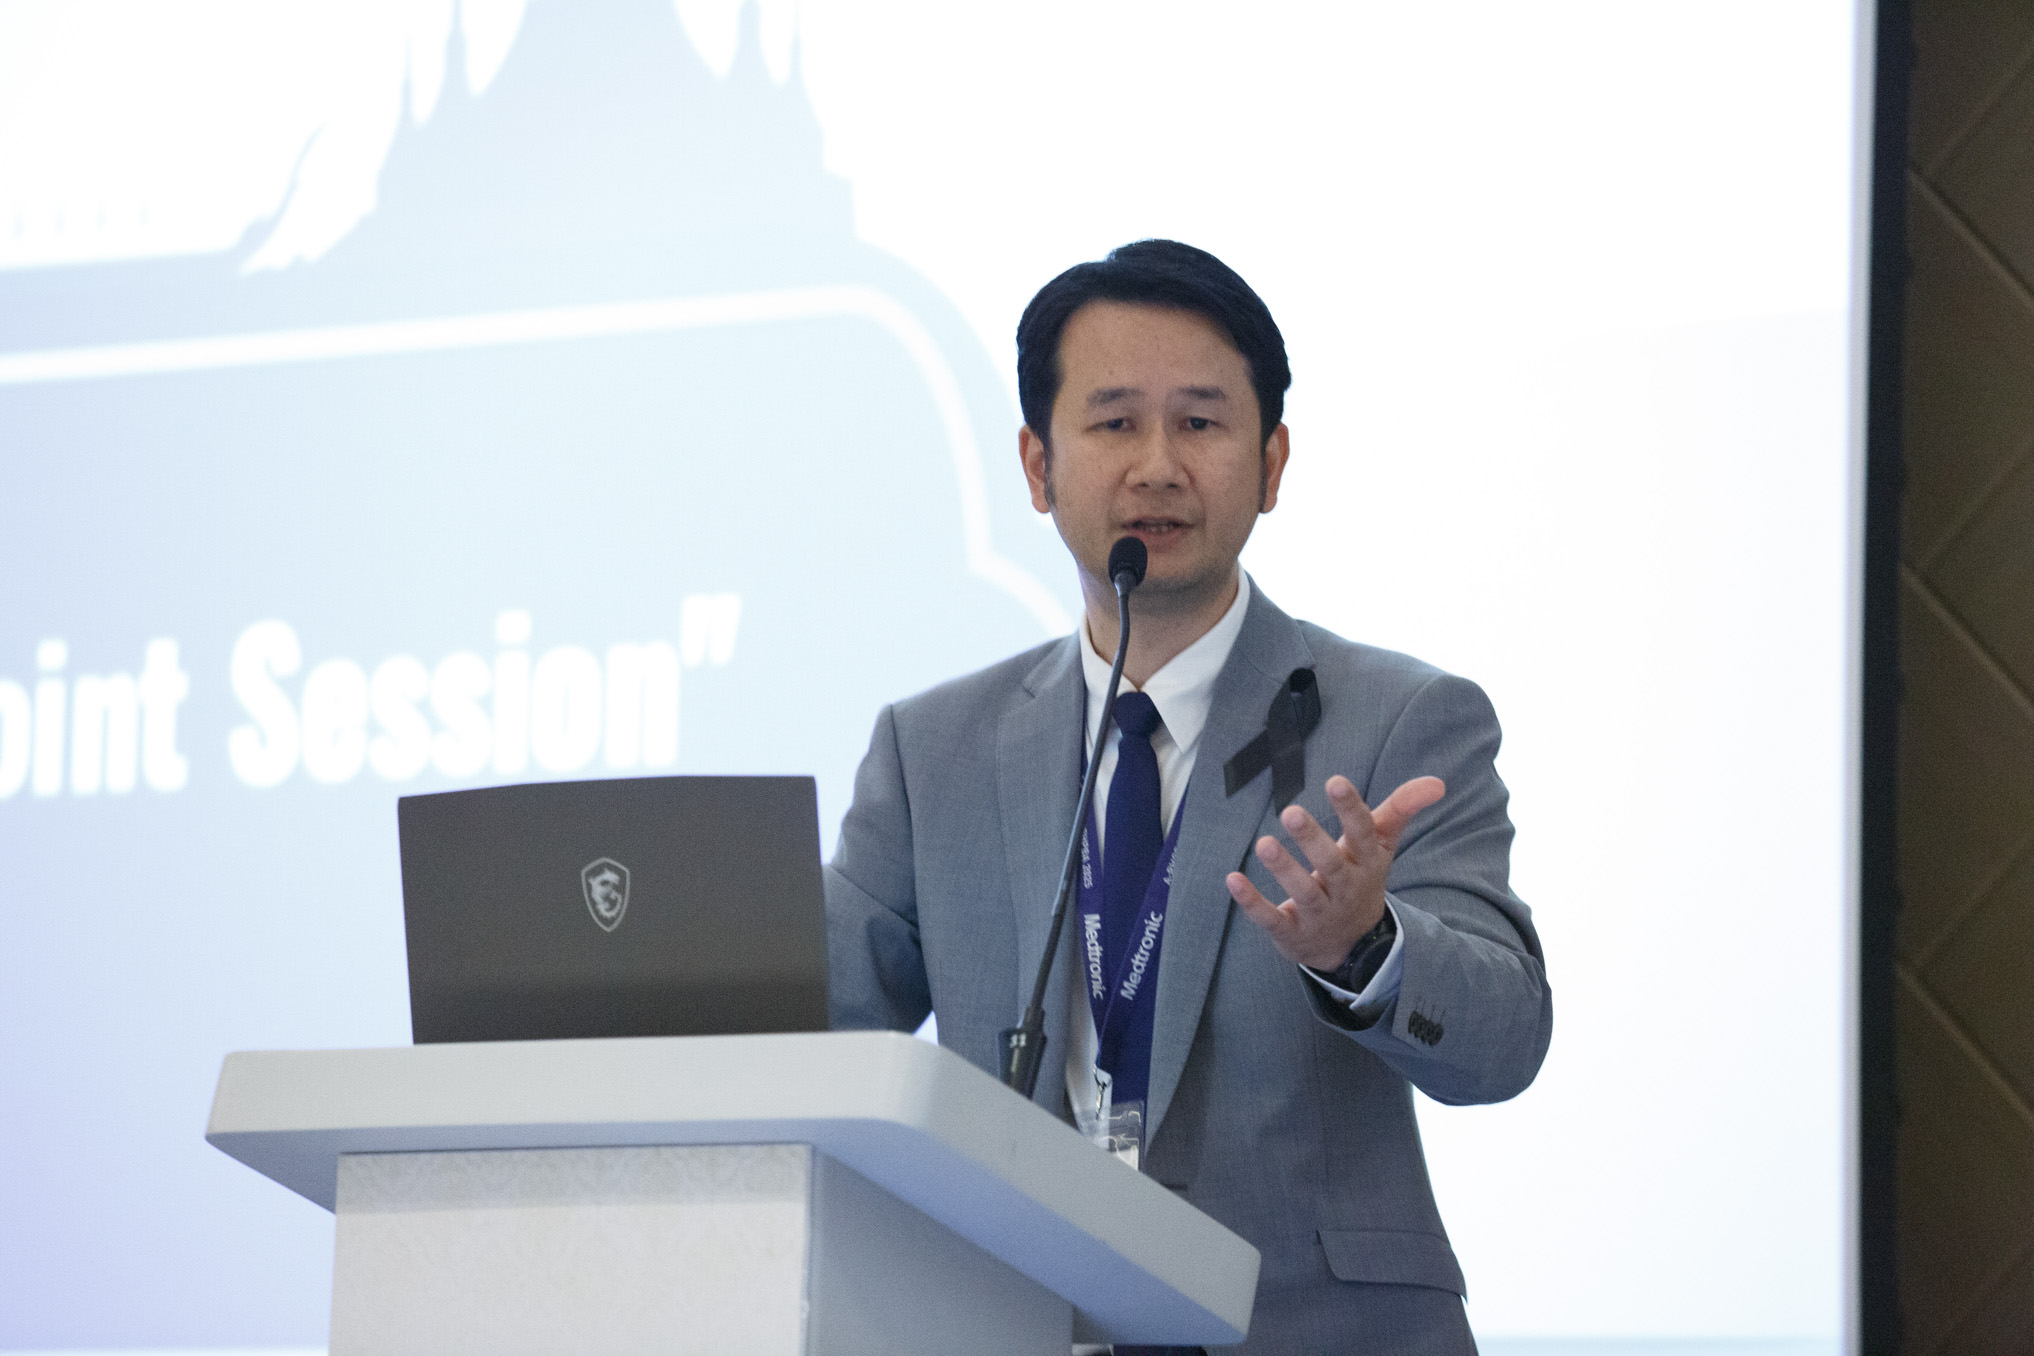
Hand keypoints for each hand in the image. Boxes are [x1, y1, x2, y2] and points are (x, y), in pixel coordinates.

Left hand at [1225, 774, 1445, 970]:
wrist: (1353, 947)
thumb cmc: (1360, 877)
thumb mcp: (1381, 846)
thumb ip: (1401, 810)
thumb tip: (1438, 783)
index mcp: (1366, 864)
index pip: (1363, 834)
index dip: (1351, 809)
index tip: (1335, 781)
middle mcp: (1345, 889)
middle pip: (1332, 865)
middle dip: (1312, 840)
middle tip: (1290, 812)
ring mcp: (1318, 914)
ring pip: (1303, 893)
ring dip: (1284, 870)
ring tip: (1263, 844)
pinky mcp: (1291, 933)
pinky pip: (1272, 919)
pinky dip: (1252, 903)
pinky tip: (1233, 879)